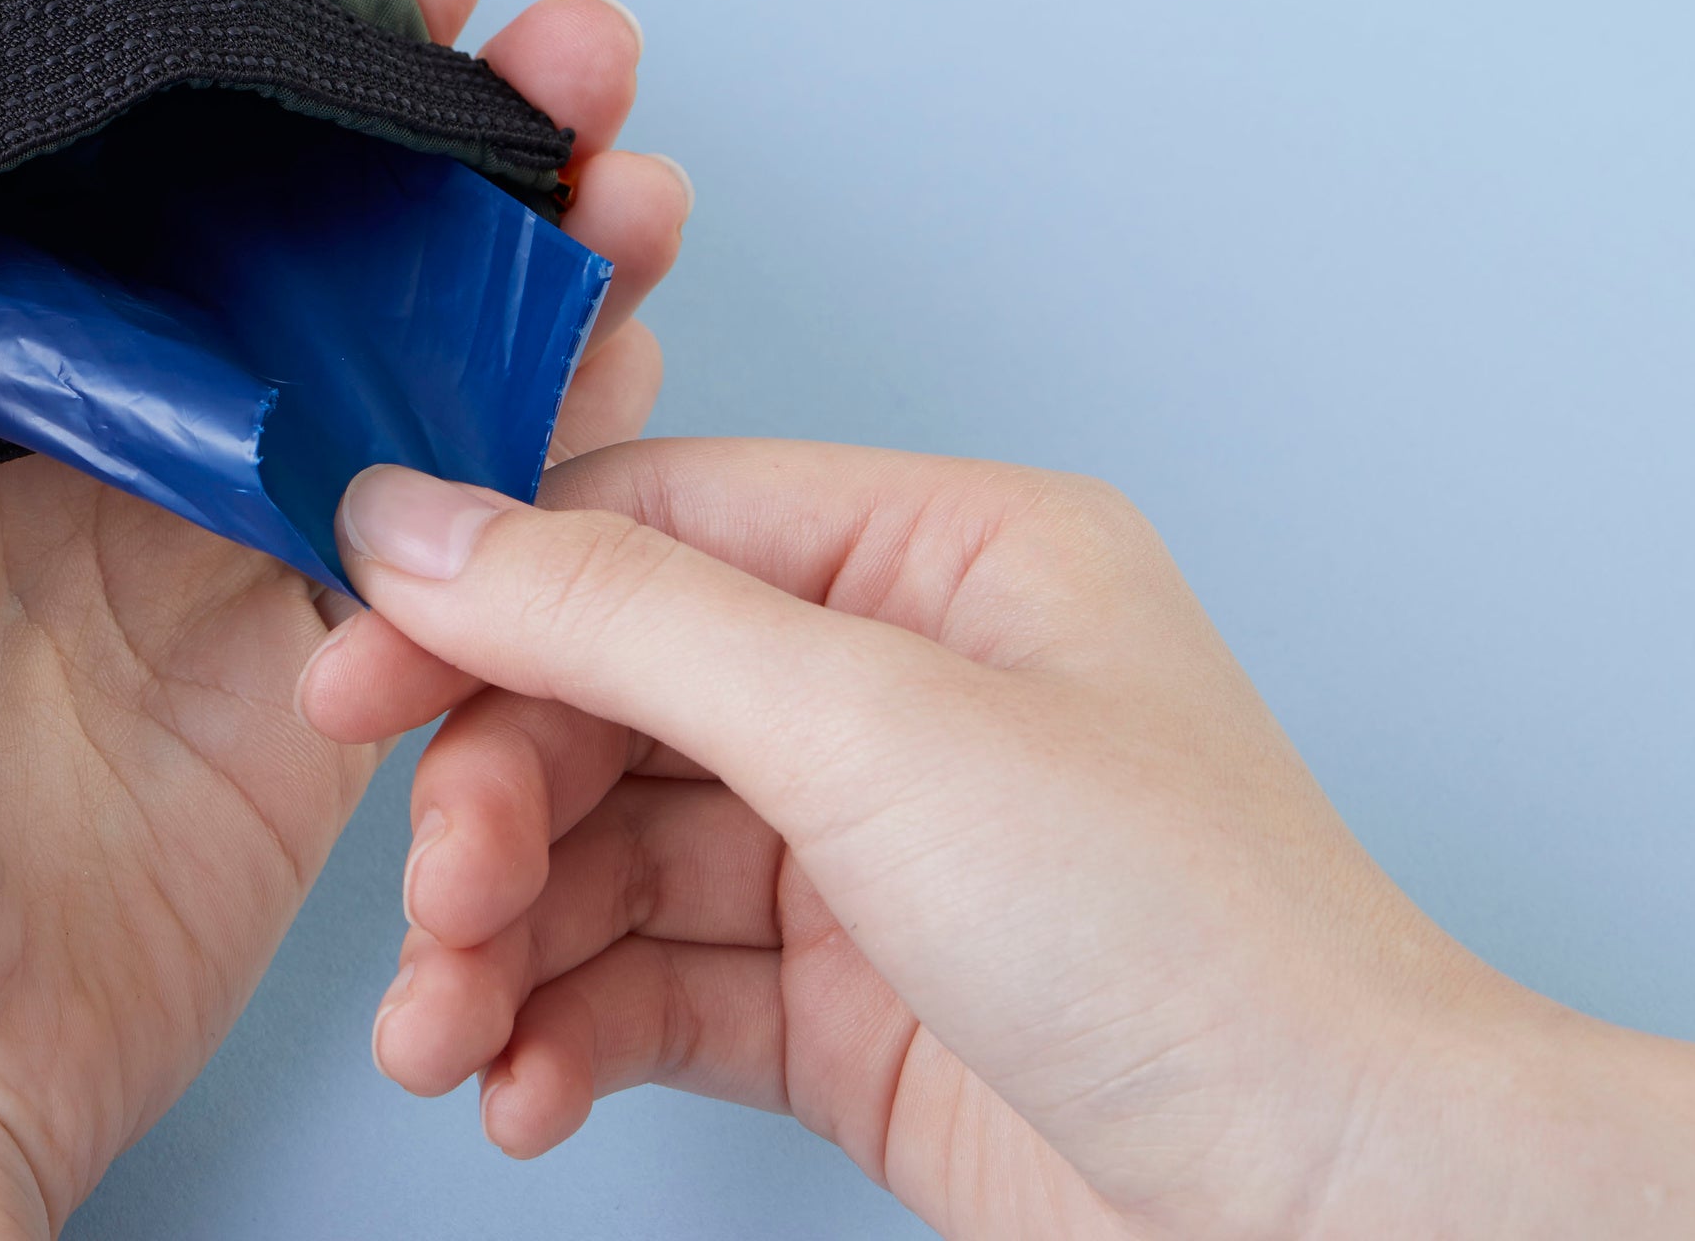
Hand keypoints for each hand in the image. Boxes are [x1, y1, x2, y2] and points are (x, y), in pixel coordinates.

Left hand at [0, 0, 690, 1234]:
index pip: (118, 154)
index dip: (246, 42)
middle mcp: (87, 436)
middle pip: (294, 227)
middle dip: (432, 115)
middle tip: (547, 25)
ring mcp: (214, 555)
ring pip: (407, 351)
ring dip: (525, 243)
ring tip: (624, 157)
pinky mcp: (319, 683)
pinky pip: (463, 527)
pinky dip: (558, 430)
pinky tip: (620, 338)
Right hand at [317, 441, 1694, 1237]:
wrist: (1342, 1219)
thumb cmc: (1204, 951)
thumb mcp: (873, 730)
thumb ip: (621, 616)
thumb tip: (421, 524)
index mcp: (940, 560)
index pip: (645, 528)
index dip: (484, 602)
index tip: (352, 673)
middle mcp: (900, 693)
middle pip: (604, 704)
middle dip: (492, 813)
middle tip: (437, 905)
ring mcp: (871, 858)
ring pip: (607, 860)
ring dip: (502, 945)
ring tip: (449, 1030)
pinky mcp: (845, 1011)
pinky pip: (649, 990)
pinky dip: (563, 1034)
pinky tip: (523, 1085)